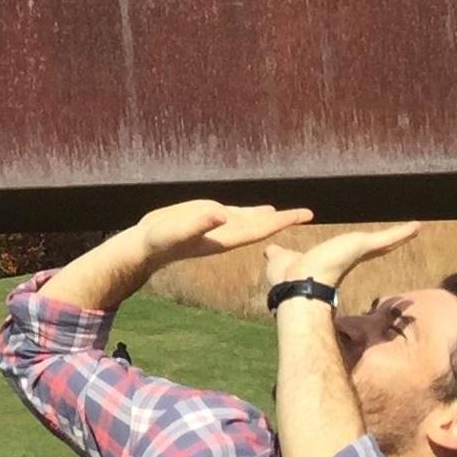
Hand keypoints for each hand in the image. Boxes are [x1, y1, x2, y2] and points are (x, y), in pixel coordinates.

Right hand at [134, 200, 313, 265]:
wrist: (146, 246)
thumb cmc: (160, 240)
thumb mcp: (179, 229)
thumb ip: (200, 223)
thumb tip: (222, 214)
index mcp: (225, 236)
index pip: (261, 228)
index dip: (282, 221)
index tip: (304, 216)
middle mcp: (227, 232)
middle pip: (262, 226)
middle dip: (284, 219)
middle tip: (309, 214)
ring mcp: (219, 226)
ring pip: (252, 221)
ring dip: (271, 218)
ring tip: (291, 215)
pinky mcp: (209, 219)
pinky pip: (238, 215)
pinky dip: (253, 212)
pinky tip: (262, 211)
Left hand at [263, 222, 420, 294]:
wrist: (297, 283)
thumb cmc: (287, 276)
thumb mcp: (281, 257)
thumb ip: (279, 254)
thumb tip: (270, 251)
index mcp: (333, 260)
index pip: (353, 251)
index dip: (362, 247)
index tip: (370, 243)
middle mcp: (349, 257)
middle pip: (374, 247)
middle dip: (389, 241)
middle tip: (405, 233)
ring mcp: (358, 251)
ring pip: (384, 242)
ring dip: (401, 235)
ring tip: (417, 227)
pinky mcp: (363, 245)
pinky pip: (388, 238)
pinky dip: (403, 232)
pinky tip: (418, 226)